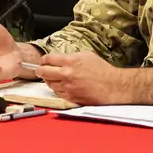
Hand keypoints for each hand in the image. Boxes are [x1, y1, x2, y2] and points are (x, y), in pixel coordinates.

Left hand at [33, 52, 152, 105]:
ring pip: (49, 84)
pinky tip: (61, 86)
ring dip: (49, 80)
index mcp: (71, 61)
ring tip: (53, 78)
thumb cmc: (102, 70)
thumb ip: (71, 56)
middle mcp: (67, 74)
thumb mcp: (87, 55)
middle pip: (44, 72)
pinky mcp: (71, 97)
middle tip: (40, 70)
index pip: (48, 59)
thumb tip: (60, 59)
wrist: (113, 86)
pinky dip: (57, 89)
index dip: (43, 60)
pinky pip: (57, 93)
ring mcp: (68, 87)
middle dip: (40, 71)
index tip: (43, 61)